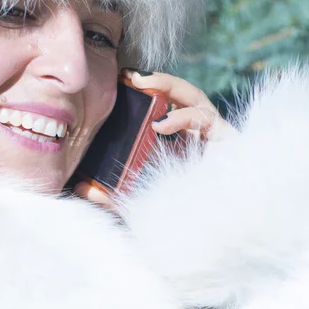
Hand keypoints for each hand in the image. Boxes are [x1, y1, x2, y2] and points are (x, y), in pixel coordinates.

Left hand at [75, 69, 235, 209]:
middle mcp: (199, 137)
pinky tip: (160, 125)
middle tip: (129, 77)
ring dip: (169, 86)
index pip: (166, 106)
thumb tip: (80, 188)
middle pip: (181, 95)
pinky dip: (181, 118)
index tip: (121, 81)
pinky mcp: (227, 142)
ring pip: (195, 98)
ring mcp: (215, 138)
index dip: (148, 90)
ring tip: (142, 84)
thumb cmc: (180, 214)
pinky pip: (205, 119)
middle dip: (157, 80)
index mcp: (181, 144)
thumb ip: (111, 194)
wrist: (213, 232)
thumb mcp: (137, 199)